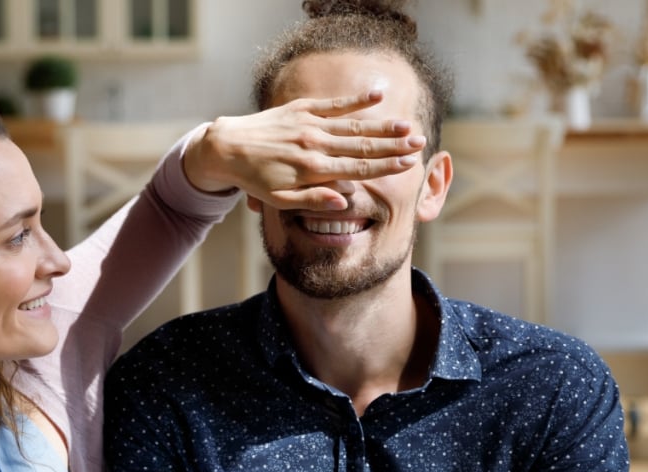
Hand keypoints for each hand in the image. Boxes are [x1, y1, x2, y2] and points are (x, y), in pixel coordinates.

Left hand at [183, 91, 426, 209]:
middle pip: (362, 146)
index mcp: (312, 170)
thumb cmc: (255, 180)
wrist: (227, 148)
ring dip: (383, 125)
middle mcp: (314, 145)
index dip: (386, 166)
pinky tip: (378, 96)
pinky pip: (333, 104)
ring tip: (408, 126)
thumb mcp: (280, 200)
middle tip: (421, 143)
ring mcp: (308, 125)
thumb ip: (314, 199)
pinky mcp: (300, 109)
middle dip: (394, 145)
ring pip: (353, 125)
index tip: (409, 164)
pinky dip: (356, 100)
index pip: (357, 169)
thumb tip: (346, 200)